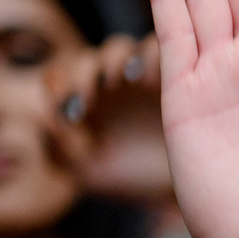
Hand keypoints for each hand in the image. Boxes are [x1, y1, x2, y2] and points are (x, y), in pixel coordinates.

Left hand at [52, 33, 168, 203]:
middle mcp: (110, 83)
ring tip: (125, 80)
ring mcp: (142, 75)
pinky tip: (153, 81)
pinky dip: (154, 56)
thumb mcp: (90, 173)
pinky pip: (160, 48)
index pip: (60, 76)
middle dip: (87, 74)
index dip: (60, 84)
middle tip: (94, 96)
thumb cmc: (136, 178)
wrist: (190, 189)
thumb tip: (48, 119)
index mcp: (85, 102)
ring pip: (122, 48)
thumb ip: (59, 150)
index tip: (72, 110)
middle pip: (90, 60)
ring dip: (117, 60)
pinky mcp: (175, 73)